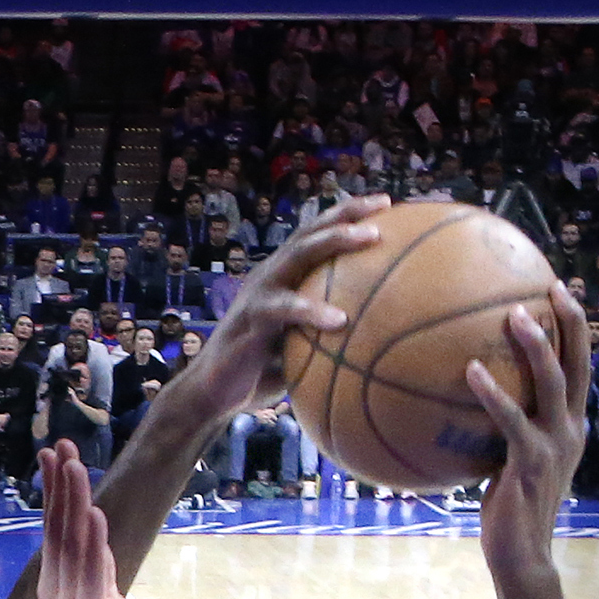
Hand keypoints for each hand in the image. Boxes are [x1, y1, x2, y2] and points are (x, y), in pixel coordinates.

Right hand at [32, 442, 160, 598]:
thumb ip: (103, 577)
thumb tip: (99, 546)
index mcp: (63, 592)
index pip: (58, 533)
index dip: (58, 493)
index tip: (57, 456)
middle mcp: (59, 598)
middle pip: (58, 531)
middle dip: (60, 486)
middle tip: (60, 445)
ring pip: (71, 546)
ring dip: (74, 503)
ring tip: (74, 465)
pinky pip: (91, 576)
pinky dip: (94, 543)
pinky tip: (96, 514)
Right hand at [160, 192, 386, 425]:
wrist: (211, 396)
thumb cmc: (262, 373)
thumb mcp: (301, 348)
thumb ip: (329, 336)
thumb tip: (378, 342)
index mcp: (283, 278)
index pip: (316, 236)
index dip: (348, 215)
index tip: (387, 203)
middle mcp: (270, 276)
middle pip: (310, 231)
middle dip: (346, 213)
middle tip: (383, 204)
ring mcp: (258, 293)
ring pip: (298, 254)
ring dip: (335, 239)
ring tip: (369, 237)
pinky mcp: (249, 319)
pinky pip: (284, 309)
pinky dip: (311, 311)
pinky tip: (341, 320)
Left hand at [467, 292, 588, 578]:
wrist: (522, 557)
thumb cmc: (507, 513)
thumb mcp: (508, 465)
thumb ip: (499, 433)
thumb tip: (460, 407)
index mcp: (569, 427)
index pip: (579, 368)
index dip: (575, 330)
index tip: (560, 294)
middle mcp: (570, 430)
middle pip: (580, 363)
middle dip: (571, 321)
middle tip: (554, 285)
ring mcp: (555, 445)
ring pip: (554, 383)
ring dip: (537, 346)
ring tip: (515, 315)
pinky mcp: (531, 463)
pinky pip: (512, 419)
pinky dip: (493, 393)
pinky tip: (470, 370)